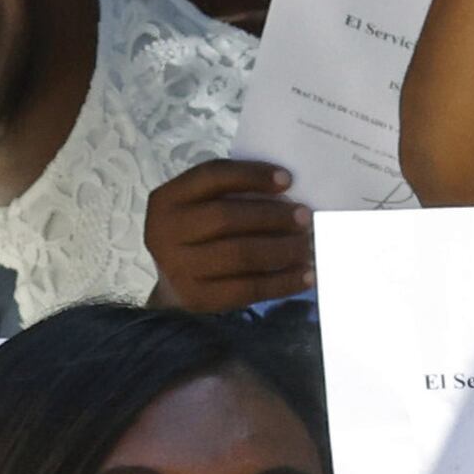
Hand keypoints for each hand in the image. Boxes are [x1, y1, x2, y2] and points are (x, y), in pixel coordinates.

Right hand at [141, 159, 312, 313]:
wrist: (172, 281)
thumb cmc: (200, 233)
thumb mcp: (203, 205)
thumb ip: (235, 194)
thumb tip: (290, 197)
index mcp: (169, 198)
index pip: (211, 177)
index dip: (251, 175)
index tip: (288, 179)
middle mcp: (166, 231)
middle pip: (226, 217)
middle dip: (272, 216)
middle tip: (305, 217)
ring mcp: (178, 267)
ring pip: (240, 255)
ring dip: (282, 249)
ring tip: (308, 246)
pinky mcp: (198, 297)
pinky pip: (248, 289)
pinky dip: (283, 282)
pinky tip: (307, 275)